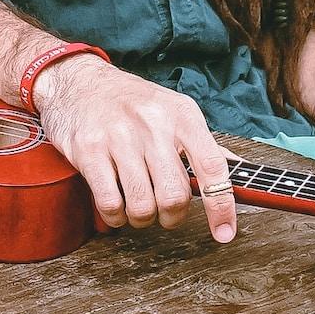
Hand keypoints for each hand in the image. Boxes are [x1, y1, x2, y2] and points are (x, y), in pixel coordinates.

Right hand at [30, 55, 238, 244]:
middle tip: (164, 211)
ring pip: (143, 206)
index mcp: (181, 114)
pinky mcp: (89, 150)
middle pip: (175, 195)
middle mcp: (153, 123)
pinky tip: (116, 206)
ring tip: (137, 206)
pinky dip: (116, 216)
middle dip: (172, 216)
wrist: (77, 80)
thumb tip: (237, 171)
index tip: (225, 233)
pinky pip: (110, 203)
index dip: (222, 206)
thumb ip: (202, 143)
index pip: (212, 167)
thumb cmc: (130, 101)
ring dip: (142, 218)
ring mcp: (119, 136)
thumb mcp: (172, 109)